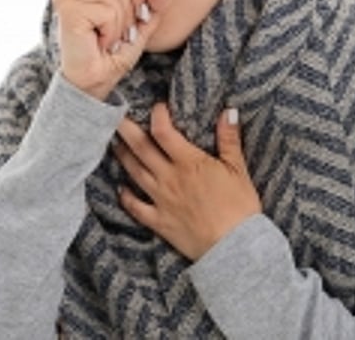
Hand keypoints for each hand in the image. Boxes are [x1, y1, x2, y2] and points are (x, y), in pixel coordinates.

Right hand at [51, 0, 169, 99]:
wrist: (92, 85)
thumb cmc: (111, 55)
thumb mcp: (139, 23)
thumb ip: (151, 1)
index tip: (148, 10)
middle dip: (132, 6)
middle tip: (121, 31)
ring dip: (121, 22)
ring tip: (109, 38)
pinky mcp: (67, 10)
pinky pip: (107, 10)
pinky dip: (112, 31)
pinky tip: (100, 42)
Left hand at [113, 103, 261, 260]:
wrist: (235, 247)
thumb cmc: (240, 208)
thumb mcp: (238, 169)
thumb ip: (229, 139)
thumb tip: (229, 111)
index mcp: (189, 163)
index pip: (163, 131)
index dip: (157, 115)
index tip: (157, 107)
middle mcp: (169, 178)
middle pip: (141, 148)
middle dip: (126, 129)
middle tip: (115, 115)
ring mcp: (161, 200)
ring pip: (134, 172)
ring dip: (122, 156)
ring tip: (114, 143)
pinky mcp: (159, 221)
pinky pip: (135, 207)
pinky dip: (125, 197)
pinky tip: (120, 188)